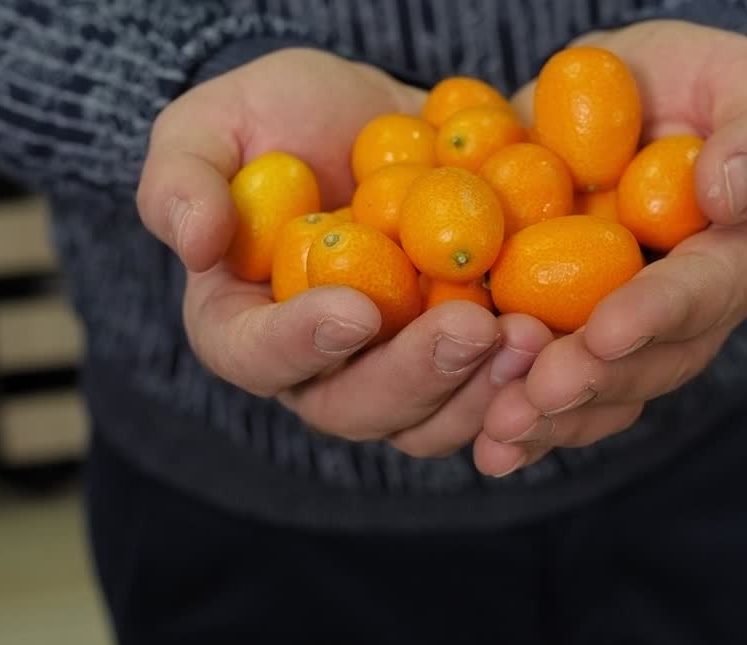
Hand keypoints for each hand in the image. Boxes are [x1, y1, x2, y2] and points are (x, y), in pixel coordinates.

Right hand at [137, 49, 549, 455]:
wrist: (368, 121)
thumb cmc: (274, 120)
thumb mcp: (211, 126)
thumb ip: (180, 180)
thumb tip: (195, 244)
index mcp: (243, 326)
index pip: (254, 356)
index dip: (299, 344)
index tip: (354, 311)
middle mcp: (317, 370)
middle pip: (353, 409)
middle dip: (415, 378)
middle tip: (473, 330)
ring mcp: (392, 373)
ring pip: (429, 423)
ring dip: (481, 393)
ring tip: (533, 336)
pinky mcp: (457, 363)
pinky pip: (490, 397)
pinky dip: (527, 381)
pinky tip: (566, 340)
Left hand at [474, 21, 746, 475]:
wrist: (614, 102)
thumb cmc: (688, 81)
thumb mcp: (738, 77)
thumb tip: (732, 192)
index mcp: (743, 258)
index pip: (707, 291)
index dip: (658, 314)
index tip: (607, 328)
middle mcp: (694, 318)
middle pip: (653, 365)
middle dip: (593, 382)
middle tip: (537, 393)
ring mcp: (632, 340)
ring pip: (602, 397)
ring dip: (551, 420)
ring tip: (500, 433)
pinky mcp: (575, 343)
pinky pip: (554, 395)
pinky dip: (521, 419)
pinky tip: (483, 442)